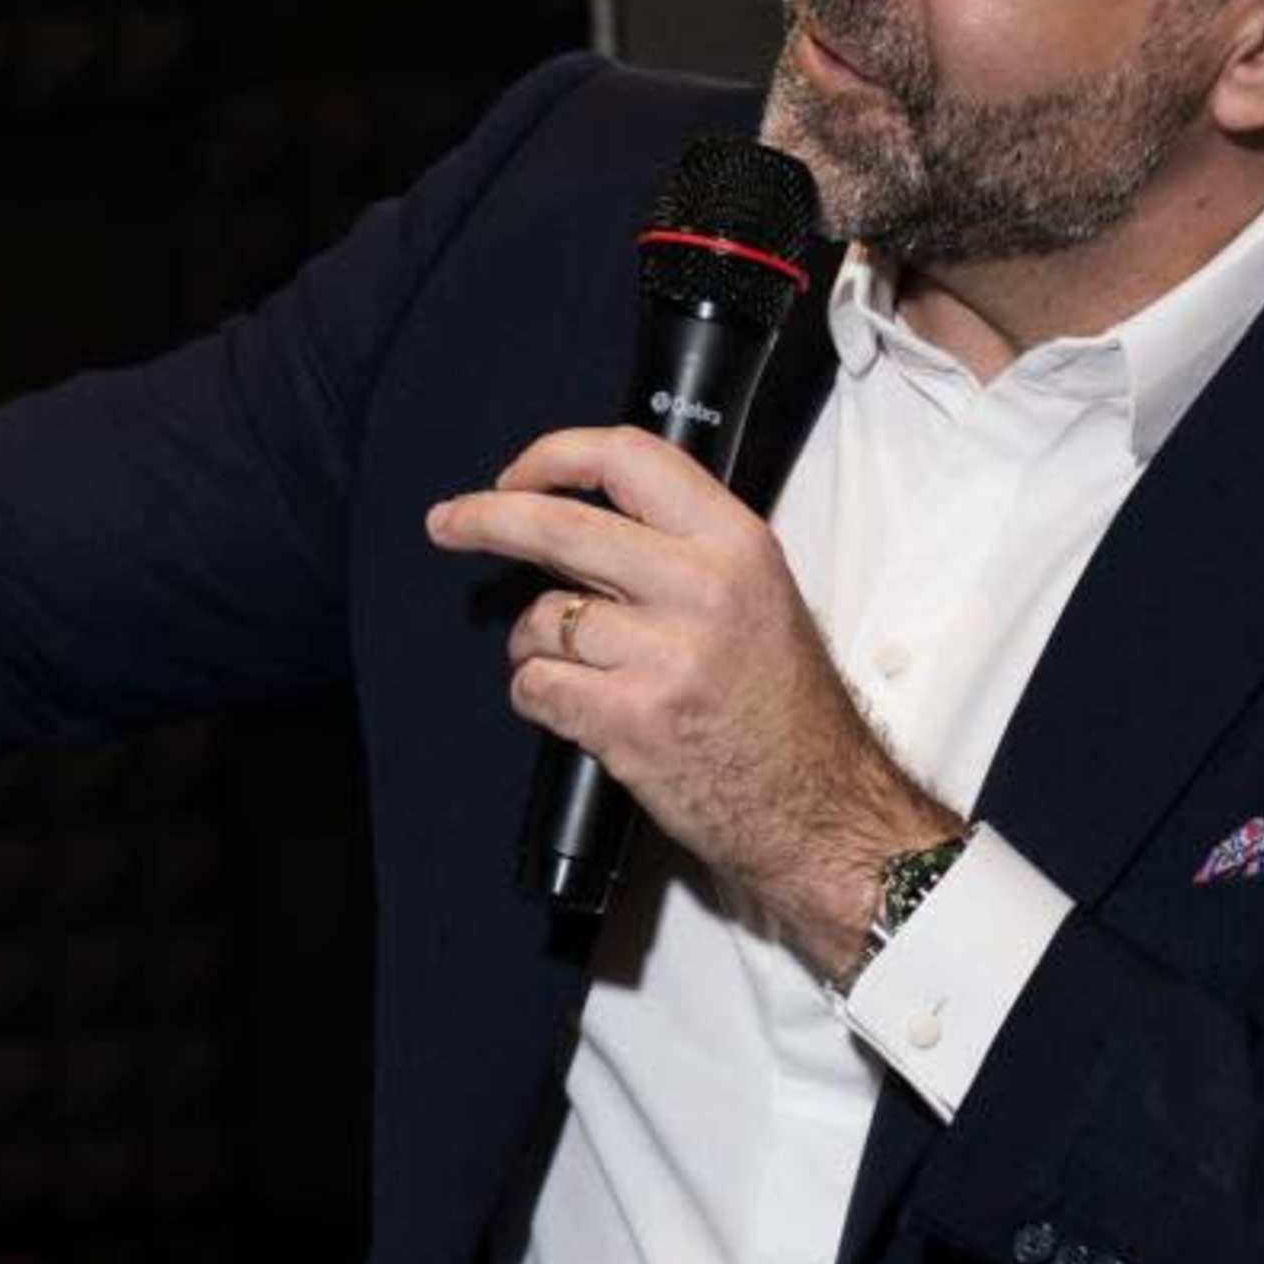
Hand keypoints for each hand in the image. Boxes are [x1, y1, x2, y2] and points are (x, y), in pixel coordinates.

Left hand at [424, 426, 946, 977]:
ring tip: (572, 669)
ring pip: (542, 618)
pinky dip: (538, 696)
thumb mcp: (758, 593)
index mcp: (734, 542)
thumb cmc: (782, 706)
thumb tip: (575, 517)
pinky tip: (575, 710)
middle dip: (486, 518)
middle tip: (446, 523)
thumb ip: (680, 548)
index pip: (627, 458)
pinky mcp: (629, 720)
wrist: (818, 807)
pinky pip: (538, 686)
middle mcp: (700, 587)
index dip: (554, 456)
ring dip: (533, 644)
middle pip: (558, 525)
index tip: (515, 475)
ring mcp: (664, 655)